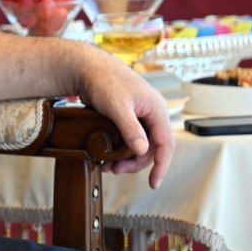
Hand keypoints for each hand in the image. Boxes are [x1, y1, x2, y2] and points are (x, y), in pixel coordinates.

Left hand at [74, 49, 173, 188]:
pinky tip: (106, 155)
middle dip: (135, 162)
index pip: (166, 144)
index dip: (161, 166)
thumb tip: (143, 151)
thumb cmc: (103, 81)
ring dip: (125, 157)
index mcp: (156, 110)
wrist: (84, 66)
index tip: (153, 184)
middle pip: (151, 147)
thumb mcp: (117, 106)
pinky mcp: (126, 115)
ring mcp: (139, 114)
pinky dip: (119, 148)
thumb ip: (130, 129)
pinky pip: (128, 137)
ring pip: (139, 144)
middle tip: (115, 171)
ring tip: (107, 166)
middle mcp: (151, 113)